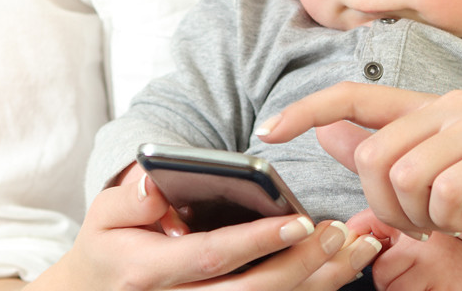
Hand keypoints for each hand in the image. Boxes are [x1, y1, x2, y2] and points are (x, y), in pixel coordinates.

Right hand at [35, 166, 382, 289]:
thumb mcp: (105, 216)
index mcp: (149, 273)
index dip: (258, 241)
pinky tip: (339, 271)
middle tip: (339, 232)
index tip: (299, 220)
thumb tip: (157, 181)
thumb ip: (131, 197)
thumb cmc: (109, 250)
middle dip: (301, 265)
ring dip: (318, 283)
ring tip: (356, 248)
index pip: (213, 257)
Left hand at [256, 82, 461, 272]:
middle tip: (414, 226)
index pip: (355, 97)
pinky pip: (443, 188)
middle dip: (381, 204)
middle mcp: (451, 106)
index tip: (268, 130)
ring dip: (414, 214)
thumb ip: (385, 160)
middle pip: (371, 152)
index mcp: (429, 111)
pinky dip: (447, 217)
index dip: (306, 110)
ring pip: (402, 171)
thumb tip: (329, 131)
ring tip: (442, 223)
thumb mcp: (431, 192)